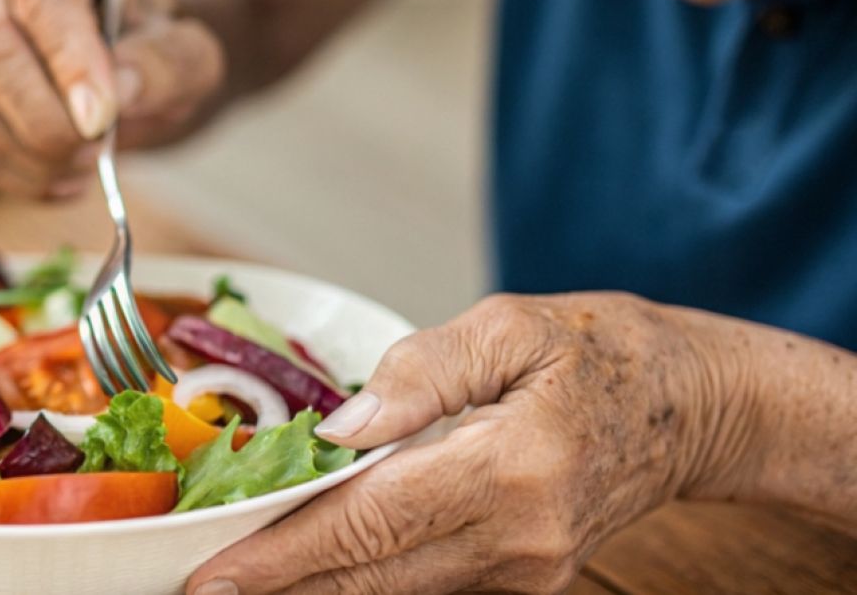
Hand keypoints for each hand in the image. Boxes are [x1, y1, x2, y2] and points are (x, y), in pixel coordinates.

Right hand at [0, 0, 223, 197]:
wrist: (124, 55)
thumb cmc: (153, 42)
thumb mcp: (188, 47)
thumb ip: (169, 63)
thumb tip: (121, 90)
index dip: (68, 62)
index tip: (102, 119)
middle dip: (47, 122)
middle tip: (97, 151)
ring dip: (32, 157)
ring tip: (84, 165)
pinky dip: (12, 175)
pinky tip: (57, 175)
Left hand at [187, 293, 758, 593]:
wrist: (694, 405)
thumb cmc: (604, 351)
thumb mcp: (512, 326)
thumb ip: (422, 371)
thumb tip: (342, 425)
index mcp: (510, 468)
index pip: (371, 520)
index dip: (284, 553)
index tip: (214, 574)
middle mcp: (517, 539)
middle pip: (372, 576)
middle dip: (282, 585)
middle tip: (200, 585)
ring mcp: (525, 571)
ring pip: (395, 592)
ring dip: (316, 586)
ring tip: (244, 574)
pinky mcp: (526, 577)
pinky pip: (426, 585)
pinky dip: (365, 578)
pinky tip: (319, 564)